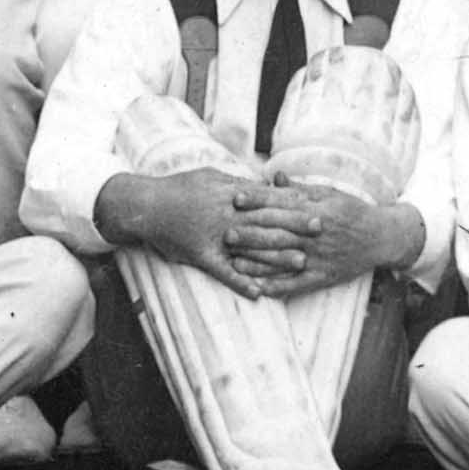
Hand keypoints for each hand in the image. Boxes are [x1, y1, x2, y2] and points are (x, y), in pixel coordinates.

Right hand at [96, 168, 298, 298]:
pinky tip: (259, 293)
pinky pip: (224, 272)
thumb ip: (238, 181)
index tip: (316, 203)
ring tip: (301, 262)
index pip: (267, 198)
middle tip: (321, 231)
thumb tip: (264, 183)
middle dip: (294, 226)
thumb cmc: (179, 187)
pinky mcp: (202, 256)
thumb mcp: (211, 176)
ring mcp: (214, 237)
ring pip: (251, 248)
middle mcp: (226, 215)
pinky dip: (241, 283)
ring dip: (277, 256)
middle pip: (266, 221)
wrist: (146, 205)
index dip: (293, 202)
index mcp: (229, 193)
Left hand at [230, 186, 419, 296]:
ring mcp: (319, 256)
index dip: (258, 200)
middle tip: (226, 233)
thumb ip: (299, 189)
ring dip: (257, 262)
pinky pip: (296, 284)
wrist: (381, 237)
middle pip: (279, 232)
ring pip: (283, 259)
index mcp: (317, 209)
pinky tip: (257, 289)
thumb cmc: (352, 211)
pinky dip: (277, 287)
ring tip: (233, 262)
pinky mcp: (323, 276)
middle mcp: (316, 233)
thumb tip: (274, 177)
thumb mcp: (329, 194)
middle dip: (252, 233)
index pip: (282, 203)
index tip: (235, 199)